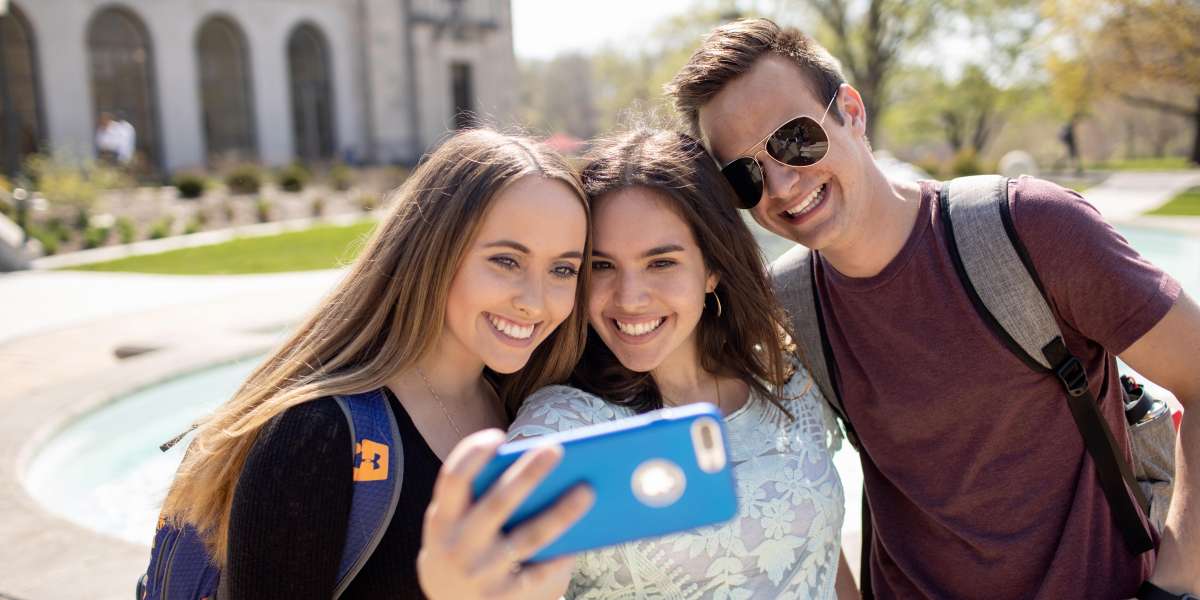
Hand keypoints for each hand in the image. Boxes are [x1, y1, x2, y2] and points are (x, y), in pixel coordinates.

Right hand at [418, 429, 593, 599]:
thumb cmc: (466, 547)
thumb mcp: (458, 524)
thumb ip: (483, 497)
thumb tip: (542, 468)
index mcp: (442, 519)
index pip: (453, 479)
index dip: (472, 455)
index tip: (498, 436)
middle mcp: (458, 547)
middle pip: (497, 504)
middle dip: (527, 474)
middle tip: (556, 449)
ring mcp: (481, 574)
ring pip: (527, 538)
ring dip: (559, 513)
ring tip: (586, 491)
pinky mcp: (504, 598)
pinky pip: (540, 573)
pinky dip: (562, 554)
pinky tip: (584, 536)